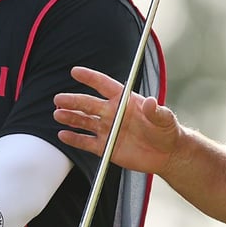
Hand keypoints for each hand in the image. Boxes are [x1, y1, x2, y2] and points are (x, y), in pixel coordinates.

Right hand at [54, 66, 180, 174]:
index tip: (75, 72)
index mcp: (125, 101)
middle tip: (59, 99)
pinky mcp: (106, 147)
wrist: (167, 154)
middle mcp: (113, 113)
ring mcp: (108, 130)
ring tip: (58, 114)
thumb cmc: (167, 131)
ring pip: (84, 121)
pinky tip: (63, 134)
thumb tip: (151, 102)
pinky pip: (86, 142)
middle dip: (73, 101)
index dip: (90, 78)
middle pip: (89, 104)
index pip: (104, 85)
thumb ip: (157, 111)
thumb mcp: (165, 119)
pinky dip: (74, 139)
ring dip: (70, 117)